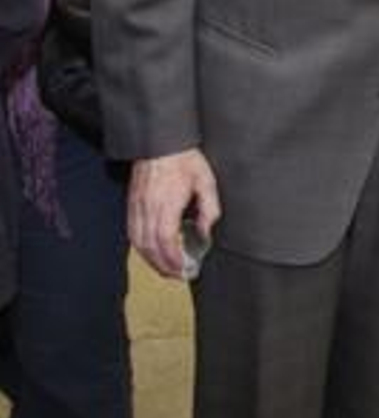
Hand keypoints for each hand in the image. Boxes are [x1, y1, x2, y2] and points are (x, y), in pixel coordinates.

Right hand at [128, 148, 220, 279]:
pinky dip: (141, 247)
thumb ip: (209, 208)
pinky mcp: (131, 205)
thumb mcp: (206, 181)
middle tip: (178, 275)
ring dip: (151, 260)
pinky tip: (152, 251)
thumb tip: (205, 231)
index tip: (184, 270)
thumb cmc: (184, 159)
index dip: (173, 260)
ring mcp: (136, 207)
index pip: (165, 241)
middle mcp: (147, 209)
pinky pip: (132, 232)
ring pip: (138, 243)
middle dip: (163, 266)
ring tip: (167, 268)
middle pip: (150, 247)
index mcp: (166, 204)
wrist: (159, 143)